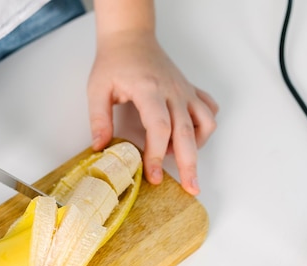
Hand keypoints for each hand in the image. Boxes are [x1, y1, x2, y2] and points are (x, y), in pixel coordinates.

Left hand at [87, 30, 217, 194]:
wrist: (131, 37)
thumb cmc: (114, 62)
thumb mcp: (98, 89)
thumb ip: (99, 119)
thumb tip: (100, 148)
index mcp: (148, 90)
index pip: (159, 128)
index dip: (157, 155)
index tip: (153, 176)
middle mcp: (172, 91)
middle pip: (187, 133)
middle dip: (190, 164)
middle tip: (190, 188)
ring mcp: (184, 91)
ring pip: (205, 122)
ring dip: (198, 145)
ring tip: (182, 157)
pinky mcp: (190, 90)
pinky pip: (209, 110)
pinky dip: (205, 127)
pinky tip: (190, 136)